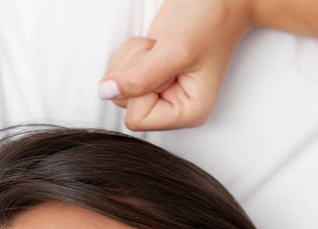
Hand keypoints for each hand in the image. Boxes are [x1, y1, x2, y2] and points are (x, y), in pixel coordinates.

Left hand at [98, 0, 253, 129]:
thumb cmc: (210, 21)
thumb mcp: (175, 49)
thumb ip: (140, 77)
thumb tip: (106, 92)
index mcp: (187, 113)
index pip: (137, 119)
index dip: (142, 87)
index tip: (165, 65)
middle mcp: (171, 108)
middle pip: (123, 102)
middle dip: (135, 70)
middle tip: (162, 52)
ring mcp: (157, 93)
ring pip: (116, 87)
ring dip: (132, 59)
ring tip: (161, 46)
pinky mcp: (146, 77)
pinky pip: (116, 73)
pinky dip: (129, 53)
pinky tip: (153, 46)